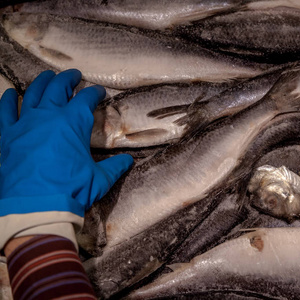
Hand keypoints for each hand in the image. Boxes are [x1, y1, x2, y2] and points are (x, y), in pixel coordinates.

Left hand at [0, 69, 132, 217]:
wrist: (35, 205)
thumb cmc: (71, 189)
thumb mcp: (99, 179)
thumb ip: (114, 167)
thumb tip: (127, 161)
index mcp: (72, 123)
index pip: (86, 99)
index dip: (94, 93)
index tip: (98, 92)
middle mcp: (48, 116)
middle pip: (57, 88)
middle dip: (67, 79)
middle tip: (73, 76)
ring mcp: (25, 124)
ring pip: (32, 94)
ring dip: (41, 83)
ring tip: (47, 77)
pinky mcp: (7, 136)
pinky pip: (5, 112)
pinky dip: (8, 101)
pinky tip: (10, 94)